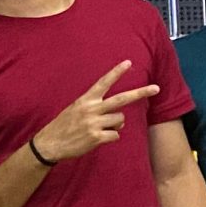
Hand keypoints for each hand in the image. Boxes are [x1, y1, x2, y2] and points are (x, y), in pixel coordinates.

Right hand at [33, 62, 157, 163]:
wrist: (49, 144)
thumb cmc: (64, 126)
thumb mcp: (76, 111)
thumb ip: (98, 110)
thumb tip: (120, 120)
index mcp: (85, 100)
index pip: (103, 82)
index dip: (116, 72)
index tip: (128, 62)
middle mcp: (91, 109)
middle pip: (121, 99)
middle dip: (140, 93)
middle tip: (156, 88)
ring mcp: (94, 123)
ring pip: (120, 121)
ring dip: (115, 126)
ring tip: (99, 129)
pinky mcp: (96, 137)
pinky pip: (115, 136)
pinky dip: (110, 138)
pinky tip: (96, 139)